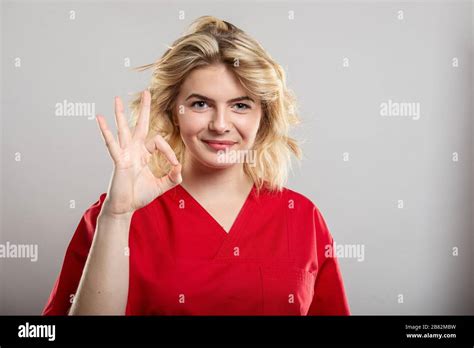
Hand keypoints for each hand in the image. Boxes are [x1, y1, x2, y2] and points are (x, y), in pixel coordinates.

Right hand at [96, 90, 181, 215]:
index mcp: (144, 154)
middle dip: (145, 109)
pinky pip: (112, 143)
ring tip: (116, 98)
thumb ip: (173, 177)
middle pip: (140, 125)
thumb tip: (180, 168)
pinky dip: (106, 131)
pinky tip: (100, 118)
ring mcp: (125, 154)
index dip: (169, 151)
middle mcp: (134, 150)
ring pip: (123, 129)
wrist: (125, 207)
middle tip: (147, 92)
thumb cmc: (140, 195)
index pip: (158, 141)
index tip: (174, 165)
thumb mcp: (162, 186)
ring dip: (120, 114)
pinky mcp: (118, 160)